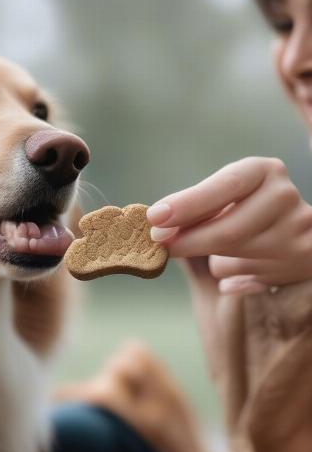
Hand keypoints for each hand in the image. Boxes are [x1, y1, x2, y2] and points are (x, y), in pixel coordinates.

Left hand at [146, 157, 311, 294]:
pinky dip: (229, 277)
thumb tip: (156, 222)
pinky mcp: (299, 265)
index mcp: (264, 171)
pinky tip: (236, 269)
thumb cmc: (242, 209)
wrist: (290, 232)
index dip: (187, 204)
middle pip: (228, 231)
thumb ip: (193, 207)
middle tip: (159, 245)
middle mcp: (286, 198)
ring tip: (213, 250)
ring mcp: (297, 235)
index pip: (224, 186)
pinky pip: (243, 280)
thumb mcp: (222, 198)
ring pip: (232, 260)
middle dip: (187, 242)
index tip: (154, 217)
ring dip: (210, 261)